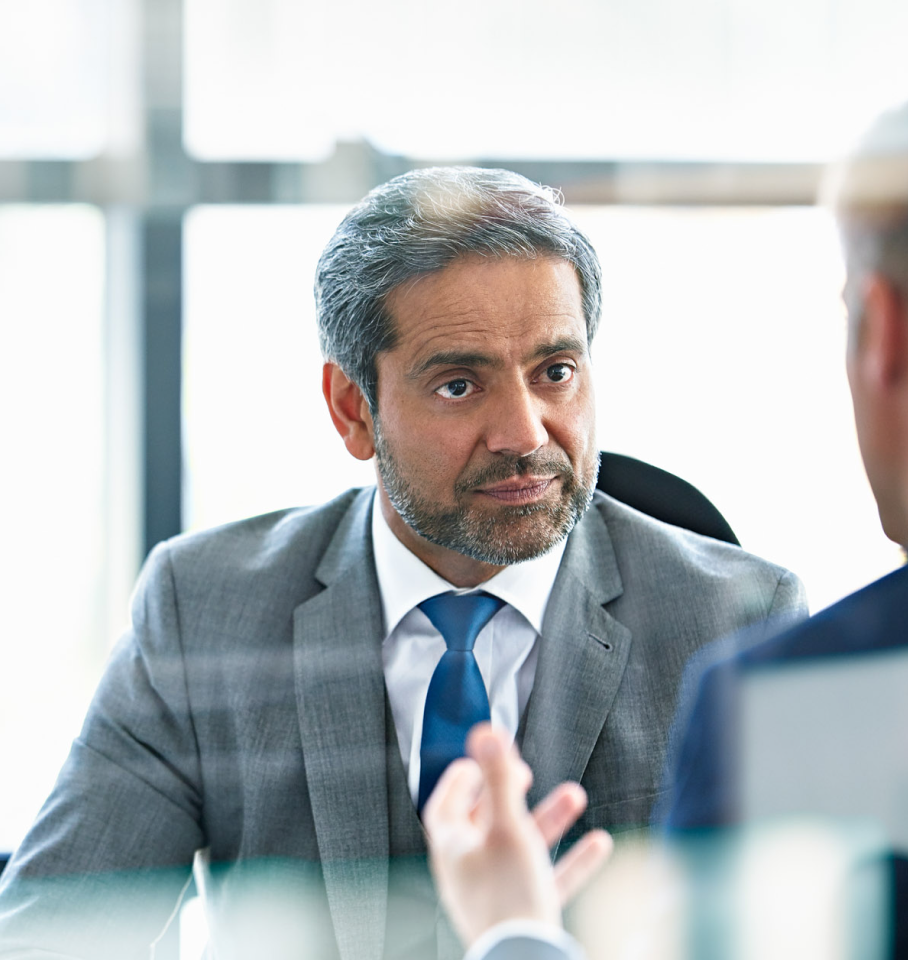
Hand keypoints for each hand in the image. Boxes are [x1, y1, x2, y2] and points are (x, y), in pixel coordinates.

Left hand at [423, 723, 612, 947]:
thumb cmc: (508, 896)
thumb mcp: (507, 826)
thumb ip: (500, 778)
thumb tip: (486, 732)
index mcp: (453, 847)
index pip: (446, 803)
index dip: (462, 777)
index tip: (481, 758)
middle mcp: (469, 869)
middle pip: (486, 821)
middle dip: (512, 792)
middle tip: (525, 774)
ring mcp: (495, 893)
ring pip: (521, 846)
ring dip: (548, 819)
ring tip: (574, 796)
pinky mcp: (522, 914)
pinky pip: (546, 878)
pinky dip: (570, 859)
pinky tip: (596, 844)